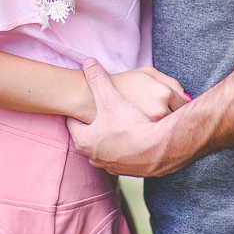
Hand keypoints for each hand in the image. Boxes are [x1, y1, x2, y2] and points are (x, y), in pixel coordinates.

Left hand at [68, 58, 181, 176]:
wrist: (160, 150)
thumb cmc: (131, 124)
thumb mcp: (111, 98)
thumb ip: (98, 79)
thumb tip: (88, 62)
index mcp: (85, 141)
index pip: (73, 123)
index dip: (79, 110)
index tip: (82, 103)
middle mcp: (95, 157)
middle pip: (90, 136)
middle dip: (95, 124)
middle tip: (101, 111)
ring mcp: (113, 166)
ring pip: (108, 148)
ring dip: (112, 137)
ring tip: (121, 123)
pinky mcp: (131, 172)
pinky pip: (125, 156)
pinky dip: (128, 146)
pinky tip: (137, 135)